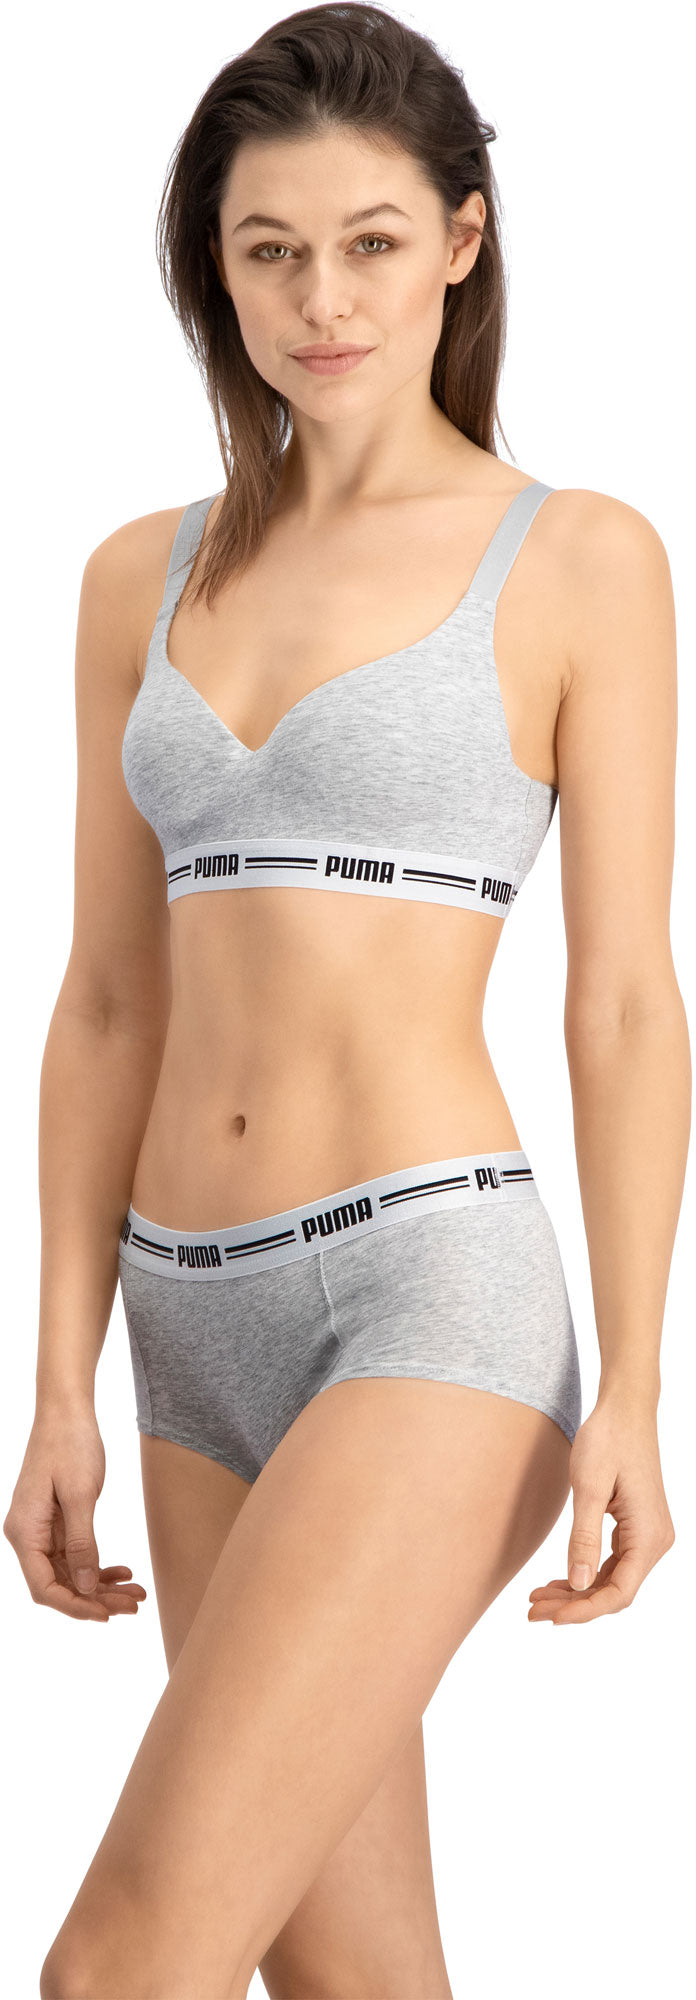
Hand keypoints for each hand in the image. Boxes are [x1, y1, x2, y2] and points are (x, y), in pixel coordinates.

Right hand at [3, 1403, 146, 1621]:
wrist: (67, 1411)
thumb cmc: (70, 1444)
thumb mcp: (81, 1495)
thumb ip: (82, 1543)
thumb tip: (86, 1587)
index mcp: (24, 1532)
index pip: (44, 1587)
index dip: (75, 1606)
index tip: (107, 1615)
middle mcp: (27, 1535)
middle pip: (59, 1584)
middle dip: (96, 1599)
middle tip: (134, 1606)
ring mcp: (40, 1529)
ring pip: (70, 1572)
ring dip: (101, 1585)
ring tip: (135, 1593)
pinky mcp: (55, 1522)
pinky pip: (75, 1554)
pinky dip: (98, 1565)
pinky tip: (123, 1570)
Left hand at [528, 1388, 674, 1623]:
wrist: (624, 1408)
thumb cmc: (607, 1439)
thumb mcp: (589, 1487)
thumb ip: (584, 1537)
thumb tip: (579, 1583)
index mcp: (649, 1535)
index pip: (620, 1592)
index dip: (585, 1610)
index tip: (552, 1617)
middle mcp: (655, 1541)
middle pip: (615, 1591)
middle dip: (574, 1605)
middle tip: (532, 1611)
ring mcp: (648, 1535)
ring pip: (612, 1580)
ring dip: (577, 1592)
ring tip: (538, 1599)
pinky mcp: (636, 1527)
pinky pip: (612, 1563)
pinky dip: (586, 1574)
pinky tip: (558, 1579)